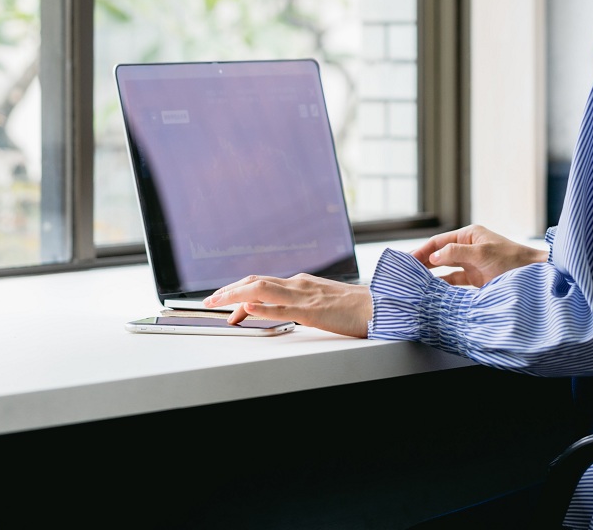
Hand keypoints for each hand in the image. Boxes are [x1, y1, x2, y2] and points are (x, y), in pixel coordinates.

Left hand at [203, 273, 371, 337]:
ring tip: (216, 302)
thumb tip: (286, 308)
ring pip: (262, 290)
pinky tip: (248, 309)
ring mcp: (304, 297)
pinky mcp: (312, 312)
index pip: (262, 283)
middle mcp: (299, 284)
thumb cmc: (358, 307)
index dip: (239, 291)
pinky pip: (282, 309)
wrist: (382, 306)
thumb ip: (304, 302)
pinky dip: (262, 308)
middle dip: (229, 290)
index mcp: (301, 282)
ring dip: (235, 295)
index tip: (225, 302)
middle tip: (209, 301)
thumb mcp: (325, 301)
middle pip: (255, 281)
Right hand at [409, 225, 545, 286]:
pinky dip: (444, 286)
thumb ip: (456, 253)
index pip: (439, 242)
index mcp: (469, 236)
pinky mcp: (477, 280)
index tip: (407, 260)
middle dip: (423, 262)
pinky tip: (433, 291)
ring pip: (445, 269)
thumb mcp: (482, 253)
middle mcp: (469, 248)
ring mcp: (472, 265)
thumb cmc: (512, 260)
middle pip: (440, 254)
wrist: (534, 277)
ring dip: (431, 275)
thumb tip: (433, 257)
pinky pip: (455, 282)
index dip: (422, 250)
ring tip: (414, 282)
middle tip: (405, 272)